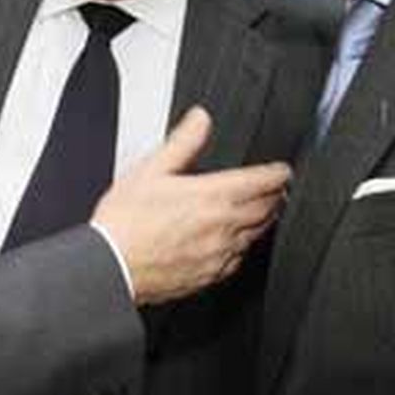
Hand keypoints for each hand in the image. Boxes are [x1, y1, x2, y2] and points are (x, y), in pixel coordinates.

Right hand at [93, 106, 289, 305]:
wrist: (111, 266)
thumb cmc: (125, 221)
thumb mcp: (151, 169)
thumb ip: (183, 142)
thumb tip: (201, 119)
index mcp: (212, 196)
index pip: (261, 182)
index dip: (278, 173)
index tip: (283, 170)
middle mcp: (222, 227)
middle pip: (267, 209)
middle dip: (276, 196)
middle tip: (279, 189)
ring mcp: (218, 254)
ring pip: (256, 235)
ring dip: (264, 220)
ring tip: (264, 211)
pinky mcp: (209, 276)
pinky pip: (238, 260)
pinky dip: (243, 246)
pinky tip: (236, 243)